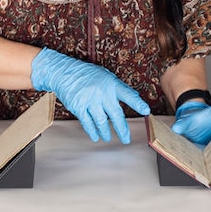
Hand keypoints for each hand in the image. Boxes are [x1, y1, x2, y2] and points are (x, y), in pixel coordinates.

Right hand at [30, 48, 150, 143]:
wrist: (63, 72)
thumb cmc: (87, 74)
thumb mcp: (105, 75)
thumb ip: (119, 87)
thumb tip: (135, 96)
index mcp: (111, 83)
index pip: (128, 94)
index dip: (137, 103)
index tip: (146, 111)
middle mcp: (102, 92)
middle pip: (116, 114)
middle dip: (122, 129)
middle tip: (126, 139)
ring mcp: (89, 100)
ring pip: (102, 122)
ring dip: (106, 132)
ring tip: (108, 137)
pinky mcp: (78, 106)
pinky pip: (87, 123)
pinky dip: (92, 131)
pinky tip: (95, 136)